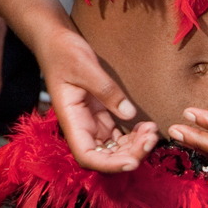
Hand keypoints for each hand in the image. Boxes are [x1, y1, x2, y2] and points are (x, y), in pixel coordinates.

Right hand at [42, 30, 157, 173]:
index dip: (109, 165)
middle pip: (104, 157)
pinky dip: (133, 137)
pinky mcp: (100, 116)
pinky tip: (146, 127)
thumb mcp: (85, 67)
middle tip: (152, 139)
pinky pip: (118, 136)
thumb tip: (130, 115)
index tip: (133, 161)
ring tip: (152, 131)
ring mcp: (91, 123)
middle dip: (129, 155)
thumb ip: (106, 90)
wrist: (55, 41)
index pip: (87, 156)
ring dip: (134, 147)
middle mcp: (80, 127)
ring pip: (114, 149)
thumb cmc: (63, 52)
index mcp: (70, 120)